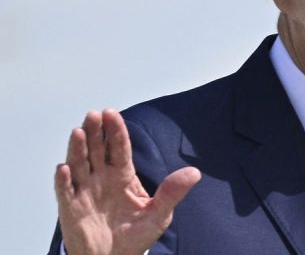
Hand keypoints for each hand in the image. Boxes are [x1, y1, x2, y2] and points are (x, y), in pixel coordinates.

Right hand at [54, 109, 200, 254]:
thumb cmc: (135, 237)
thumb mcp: (159, 213)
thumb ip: (173, 192)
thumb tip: (194, 173)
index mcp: (122, 175)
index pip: (119, 147)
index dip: (116, 130)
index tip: (111, 113)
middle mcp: (102, 178)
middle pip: (97, 149)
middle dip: (96, 132)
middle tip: (94, 114)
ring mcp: (85, 191)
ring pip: (80, 164)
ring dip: (77, 148)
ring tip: (79, 132)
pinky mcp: (71, 209)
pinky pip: (65, 192)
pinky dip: (63, 180)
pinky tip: (64, 168)